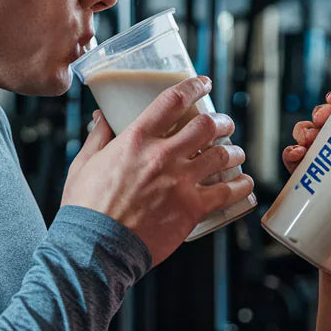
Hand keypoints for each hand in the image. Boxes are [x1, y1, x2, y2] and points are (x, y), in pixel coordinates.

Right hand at [61, 76, 254, 266]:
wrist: (95, 247)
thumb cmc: (86, 207)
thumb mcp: (85, 163)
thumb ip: (99, 136)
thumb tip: (102, 116)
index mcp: (137, 139)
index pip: (173, 100)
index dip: (194, 86)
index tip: (204, 83)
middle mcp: (163, 155)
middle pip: (206, 125)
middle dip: (221, 121)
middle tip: (224, 124)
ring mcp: (180, 182)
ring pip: (222, 155)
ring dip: (234, 151)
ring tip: (235, 153)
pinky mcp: (192, 208)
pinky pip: (228, 192)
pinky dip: (242, 186)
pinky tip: (245, 183)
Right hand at [281, 88, 330, 265]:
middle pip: (326, 123)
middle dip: (320, 113)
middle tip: (323, 118)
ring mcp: (322, 170)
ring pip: (307, 138)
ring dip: (303, 130)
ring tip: (309, 138)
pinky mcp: (305, 187)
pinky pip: (293, 164)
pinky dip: (290, 154)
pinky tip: (295, 155)